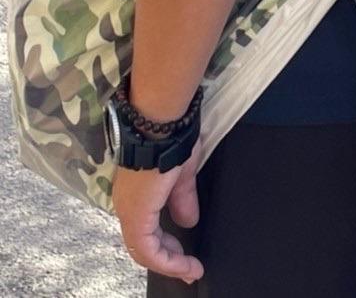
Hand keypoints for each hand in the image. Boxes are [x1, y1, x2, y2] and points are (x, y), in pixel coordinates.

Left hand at [113, 147, 203, 283]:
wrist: (160, 123)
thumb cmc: (171, 138)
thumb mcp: (182, 173)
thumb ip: (183, 198)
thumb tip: (188, 220)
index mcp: (136, 195)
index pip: (146, 230)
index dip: (166, 246)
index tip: (186, 257)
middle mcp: (127, 206)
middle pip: (144, 245)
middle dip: (169, 260)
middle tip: (189, 270)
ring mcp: (130, 212)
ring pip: (144, 250)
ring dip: (170, 263)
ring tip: (190, 270)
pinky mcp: (137, 216)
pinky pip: (148, 249)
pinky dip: (167, 260)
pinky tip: (184, 264)